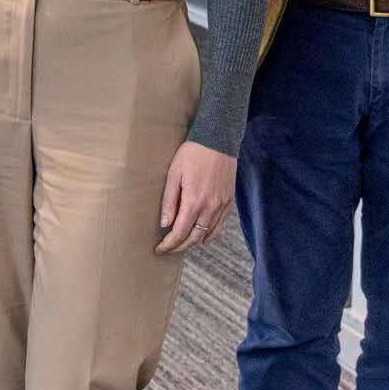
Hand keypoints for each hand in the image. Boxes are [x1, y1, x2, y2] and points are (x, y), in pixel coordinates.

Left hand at [155, 140, 235, 255]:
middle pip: (194, 237)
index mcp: (194, 201)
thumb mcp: (174, 174)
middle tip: (168, 250)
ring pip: (207, 233)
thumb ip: (169, 201)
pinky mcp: (229, 200)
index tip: (159, 249)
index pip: (180, 232)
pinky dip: (210, 234)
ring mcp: (222, 205)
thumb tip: (165, 224)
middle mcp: (210, 207)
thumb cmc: (192, 153)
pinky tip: (203, 238)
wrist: (218, 140)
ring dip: (194, 242)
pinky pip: (219, 224)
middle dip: (179, 246)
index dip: (169, 244)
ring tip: (181, 245)